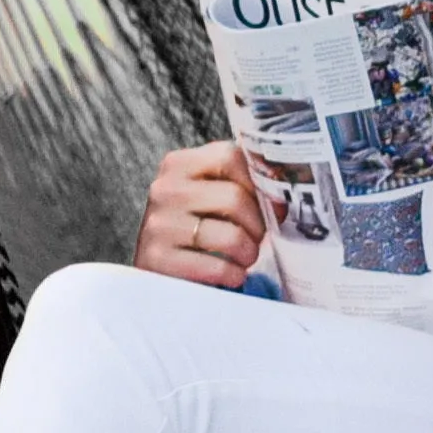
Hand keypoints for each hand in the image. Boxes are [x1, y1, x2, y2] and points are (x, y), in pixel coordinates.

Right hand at [130, 139, 267, 286]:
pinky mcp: (159, 261)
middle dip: (257, 224)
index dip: (257, 183)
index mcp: (178, 164)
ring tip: (245, 257)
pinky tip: (232, 274)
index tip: (268, 204)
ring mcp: (159, 225)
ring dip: (248, 252)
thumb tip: (279, 196)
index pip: (230, 157)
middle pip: (234, 198)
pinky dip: (234, 274)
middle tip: (256, 238)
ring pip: (231, 236)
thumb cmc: (191, 229)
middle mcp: (165, 189)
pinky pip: (217, 267)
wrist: (152, 274)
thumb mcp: (205, 196)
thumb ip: (236, 183)